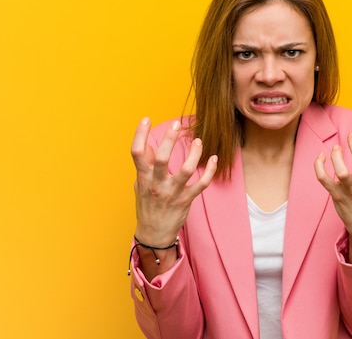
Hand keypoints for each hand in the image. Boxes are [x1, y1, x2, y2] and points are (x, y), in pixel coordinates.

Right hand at [131, 118, 216, 248]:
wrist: (154, 234)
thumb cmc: (148, 205)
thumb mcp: (140, 184)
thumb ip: (144, 165)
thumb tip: (147, 143)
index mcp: (143, 178)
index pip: (137, 153)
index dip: (139, 134)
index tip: (146, 119)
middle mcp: (156, 184)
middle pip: (161, 158)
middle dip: (169, 140)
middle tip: (176, 124)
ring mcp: (172, 192)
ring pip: (185, 170)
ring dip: (194, 154)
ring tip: (198, 141)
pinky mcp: (186, 200)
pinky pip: (201, 184)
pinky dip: (210, 171)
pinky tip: (214, 159)